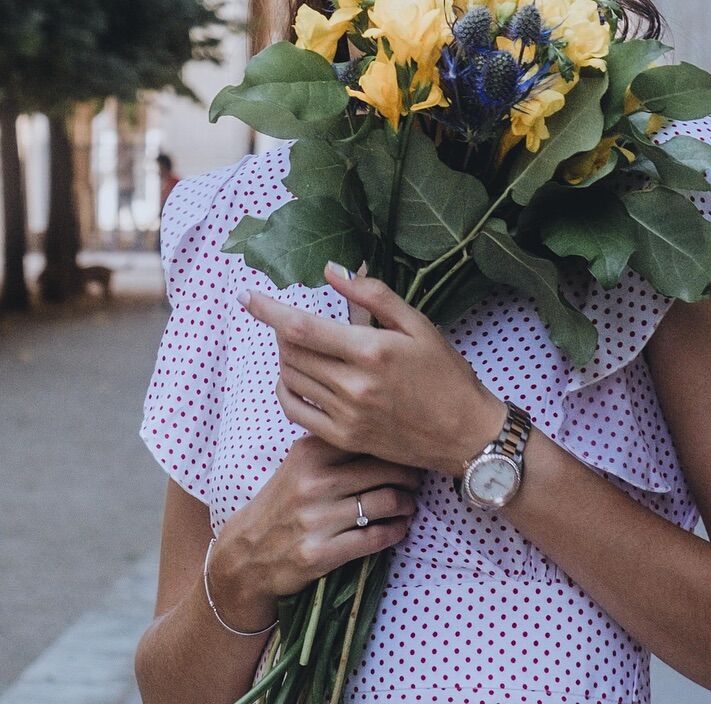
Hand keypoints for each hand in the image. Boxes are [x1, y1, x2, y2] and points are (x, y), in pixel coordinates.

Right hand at [211, 434, 423, 617]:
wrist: (246, 553)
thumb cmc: (282, 502)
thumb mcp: (299, 463)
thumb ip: (335, 446)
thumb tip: (387, 430)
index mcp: (309, 452)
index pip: (368, 438)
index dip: (397, 446)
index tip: (410, 451)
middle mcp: (313, 482)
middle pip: (384, 469)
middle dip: (410, 476)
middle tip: (418, 480)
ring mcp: (316, 519)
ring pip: (385, 502)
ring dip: (407, 504)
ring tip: (409, 504)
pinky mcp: (320, 554)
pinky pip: (374, 538)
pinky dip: (396, 532)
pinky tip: (399, 528)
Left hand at [240, 260, 507, 477]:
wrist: (464, 432)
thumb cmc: (445, 372)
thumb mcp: (417, 324)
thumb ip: (374, 295)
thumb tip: (332, 271)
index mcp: (370, 350)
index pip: (301, 326)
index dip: (268, 310)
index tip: (246, 296)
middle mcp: (353, 385)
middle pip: (291, 351)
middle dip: (281, 329)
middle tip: (291, 319)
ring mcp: (345, 415)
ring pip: (291, 377)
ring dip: (286, 356)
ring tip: (301, 344)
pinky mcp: (343, 438)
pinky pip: (296, 411)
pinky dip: (286, 389)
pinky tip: (294, 377)